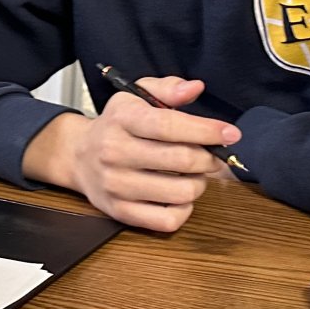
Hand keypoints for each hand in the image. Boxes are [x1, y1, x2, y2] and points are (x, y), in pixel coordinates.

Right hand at [23, 76, 241, 232]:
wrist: (78, 156)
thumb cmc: (116, 126)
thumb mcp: (136, 97)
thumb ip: (167, 89)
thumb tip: (195, 88)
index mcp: (122, 119)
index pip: (169, 126)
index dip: (206, 131)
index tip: (231, 134)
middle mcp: (115, 152)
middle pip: (181, 160)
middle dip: (208, 158)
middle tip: (211, 156)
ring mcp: (116, 185)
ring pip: (181, 192)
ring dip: (198, 183)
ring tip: (192, 175)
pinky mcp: (120, 211)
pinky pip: (168, 220)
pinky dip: (184, 209)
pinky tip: (178, 195)